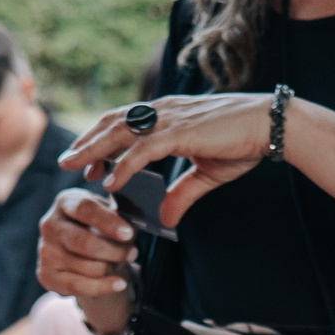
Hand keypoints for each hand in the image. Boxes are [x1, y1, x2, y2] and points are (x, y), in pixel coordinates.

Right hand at [36, 188, 135, 308]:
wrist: (78, 249)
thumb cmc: (97, 226)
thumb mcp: (108, 213)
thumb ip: (119, 215)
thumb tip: (132, 227)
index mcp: (66, 202)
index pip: (85, 209)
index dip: (108, 222)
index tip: (128, 234)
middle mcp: (49, 224)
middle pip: (84, 242)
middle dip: (114, 251)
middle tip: (132, 253)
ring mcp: (45, 251)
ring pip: (86, 266)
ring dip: (110, 268)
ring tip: (122, 263)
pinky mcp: (46, 274)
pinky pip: (78, 286)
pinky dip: (102, 287)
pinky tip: (118, 284)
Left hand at [60, 93, 282, 230]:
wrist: (269, 126)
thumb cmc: (242, 144)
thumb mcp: (206, 175)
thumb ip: (182, 196)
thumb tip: (165, 221)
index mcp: (168, 116)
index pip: (124, 124)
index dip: (102, 141)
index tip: (87, 163)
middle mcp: (164, 113)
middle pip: (114, 124)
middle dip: (88, 143)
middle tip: (65, 163)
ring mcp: (170, 120)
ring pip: (121, 133)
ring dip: (95, 150)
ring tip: (75, 169)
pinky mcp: (180, 132)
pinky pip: (143, 149)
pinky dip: (124, 165)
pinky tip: (110, 181)